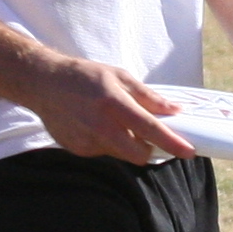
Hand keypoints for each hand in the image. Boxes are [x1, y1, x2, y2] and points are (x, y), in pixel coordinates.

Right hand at [28, 54, 197, 164]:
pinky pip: (103, 152)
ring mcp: (86, 140)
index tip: (188, 151)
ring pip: (121, 154)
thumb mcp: (119, 76)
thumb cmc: (85, 77)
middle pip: (137, 154)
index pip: (149, 128)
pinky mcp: (77, 150)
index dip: (171, 142)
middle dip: (147, 149)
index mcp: (112, 102)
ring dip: (125, 143)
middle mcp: (99, 125)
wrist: (44, 83)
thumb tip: (174, 111)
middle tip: (145, 134)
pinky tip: (94, 125)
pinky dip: (107, 143)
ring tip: (111, 121)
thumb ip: (148, 97)